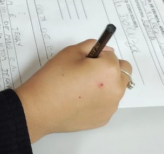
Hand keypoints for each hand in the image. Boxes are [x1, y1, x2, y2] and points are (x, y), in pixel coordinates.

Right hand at [14, 40, 131, 142]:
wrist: (40, 108)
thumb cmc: (54, 78)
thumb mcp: (70, 52)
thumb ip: (92, 46)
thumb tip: (106, 51)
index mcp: (109, 70)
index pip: (112, 56)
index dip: (98, 56)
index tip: (86, 60)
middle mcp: (116, 89)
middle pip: (123, 73)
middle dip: (110, 69)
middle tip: (89, 71)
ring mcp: (111, 106)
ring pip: (116, 89)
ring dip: (106, 85)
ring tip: (82, 87)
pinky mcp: (104, 119)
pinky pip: (107, 104)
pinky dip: (99, 100)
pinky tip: (80, 100)